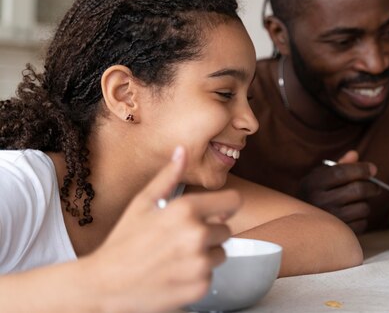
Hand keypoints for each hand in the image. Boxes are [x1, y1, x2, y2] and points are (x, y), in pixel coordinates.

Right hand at [85, 146, 241, 312]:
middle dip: (209, 234)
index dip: (227, 207)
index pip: (234, 202)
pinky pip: (211, 276)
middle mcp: (196, 235)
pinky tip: (175, 273)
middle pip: (226, 231)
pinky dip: (197, 276)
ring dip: (205, 255)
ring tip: (176, 257)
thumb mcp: (142, 203)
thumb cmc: (122, 243)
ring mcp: (199, 263)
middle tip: (180, 240)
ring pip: (219, 254)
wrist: (105, 285)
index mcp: (185, 210)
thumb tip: (182, 151)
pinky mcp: (199, 287)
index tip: (220, 212)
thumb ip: (168, 176)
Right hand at [297, 150, 379, 233]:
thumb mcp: (320, 177)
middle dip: (372, 186)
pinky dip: (362, 219)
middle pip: (357, 189)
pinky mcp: (338, 234)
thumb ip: (338, 165)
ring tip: (357, 203)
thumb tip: (354, 155)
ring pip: (363, 207)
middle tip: (375, 187)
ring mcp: (329, 220)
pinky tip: (353, 216)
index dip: (361, 169)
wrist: (301, 226)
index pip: (342, 172)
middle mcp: (318, 201)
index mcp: (313, 183)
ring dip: (365, 204)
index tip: (373, 169)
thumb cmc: (315, 195)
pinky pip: (363, 224)